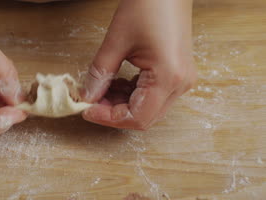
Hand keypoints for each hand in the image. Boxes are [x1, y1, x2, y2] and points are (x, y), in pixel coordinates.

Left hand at [80, 0, 196, 129]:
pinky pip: (153, 97)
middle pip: (144, 117)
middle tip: (91, 101)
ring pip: (148, 109)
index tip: (87, 109)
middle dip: (114, 113)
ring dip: (122, 104)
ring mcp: (181, 80)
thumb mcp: (116, 41)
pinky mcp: (177, 74)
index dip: (109, 118)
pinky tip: (116, 83)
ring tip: (101, 89)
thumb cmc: (148, 6)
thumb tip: (87, 96)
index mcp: (168, 77)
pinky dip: (132, 95)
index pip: (137, 117)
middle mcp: (179, 84)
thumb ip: (100, 73)